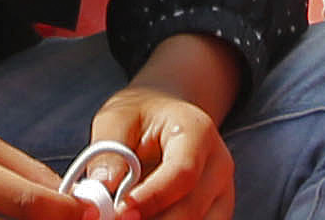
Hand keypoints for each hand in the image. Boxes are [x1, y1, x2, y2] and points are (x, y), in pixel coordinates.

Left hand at [72, 87, 233, 219]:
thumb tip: (102, 186)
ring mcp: (222, 192)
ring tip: (127, 216)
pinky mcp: (217, 211)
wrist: (165, 116)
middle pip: (191, 210)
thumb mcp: (117, 119)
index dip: (151, 198)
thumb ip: (109, 151)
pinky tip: (143, 218)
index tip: (120, 211)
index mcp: (198, 133)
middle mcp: (218, 166)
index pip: (182, 174)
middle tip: (115, 218)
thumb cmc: (141, 116)